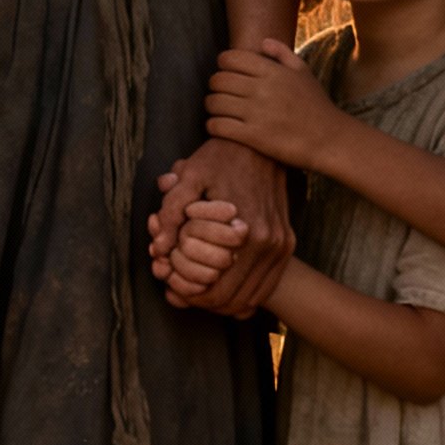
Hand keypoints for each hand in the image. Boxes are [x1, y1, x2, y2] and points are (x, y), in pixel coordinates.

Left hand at [147, 138, 290, 316]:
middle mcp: (268, 245)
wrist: (260, 142)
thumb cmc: (221, 157)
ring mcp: (281, 246)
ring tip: (198, 292)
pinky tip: (224, 287)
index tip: (170, 287)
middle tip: (180, 293)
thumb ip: (171, 211)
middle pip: (233, 299)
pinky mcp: (286, 243)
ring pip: (251, 298)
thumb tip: (158, 248)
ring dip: (224, 302)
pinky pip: (267, 285)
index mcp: (245, 232)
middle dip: (203, 301)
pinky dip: (245, 293)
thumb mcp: (190, 175)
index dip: (188, 294)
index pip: (214, 288)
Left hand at [206, 39, 339, 169]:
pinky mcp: (254, 137)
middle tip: (219, 92)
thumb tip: (262, 42)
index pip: (230, 58)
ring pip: (215, 102)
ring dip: (211, 105)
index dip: (222, 64)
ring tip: (216, 109)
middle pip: (218, 80)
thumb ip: (282, 52)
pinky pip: (219, 126)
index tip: (225, 72)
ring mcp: (256, 113)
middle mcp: (261, 89)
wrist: (330, 140)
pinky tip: (216, 126)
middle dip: (214, 85)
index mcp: (271, 71)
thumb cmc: (316, 105)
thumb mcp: (303, 72)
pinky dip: (212, 125)